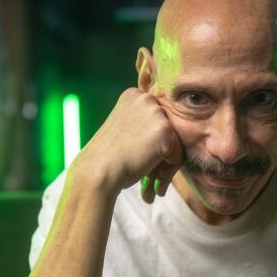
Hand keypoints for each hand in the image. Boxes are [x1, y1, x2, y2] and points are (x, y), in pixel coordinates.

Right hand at [69, 87, 183, 202]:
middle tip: (150, 175)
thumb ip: (143, 123)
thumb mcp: (124, 128)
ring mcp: (156, 113)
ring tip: (151, 181)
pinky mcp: (165, 130)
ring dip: (166, 163)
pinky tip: (152, 178)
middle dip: (163, 153)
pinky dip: (169, 170)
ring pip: (177, 142)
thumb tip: (165, 136)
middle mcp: (146, 98)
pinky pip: (178, 154)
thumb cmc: (109, 157)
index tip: (141, 157)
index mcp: (134, 95)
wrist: (97, 171)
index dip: (153, 142)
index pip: (158, 119)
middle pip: (170, 129)